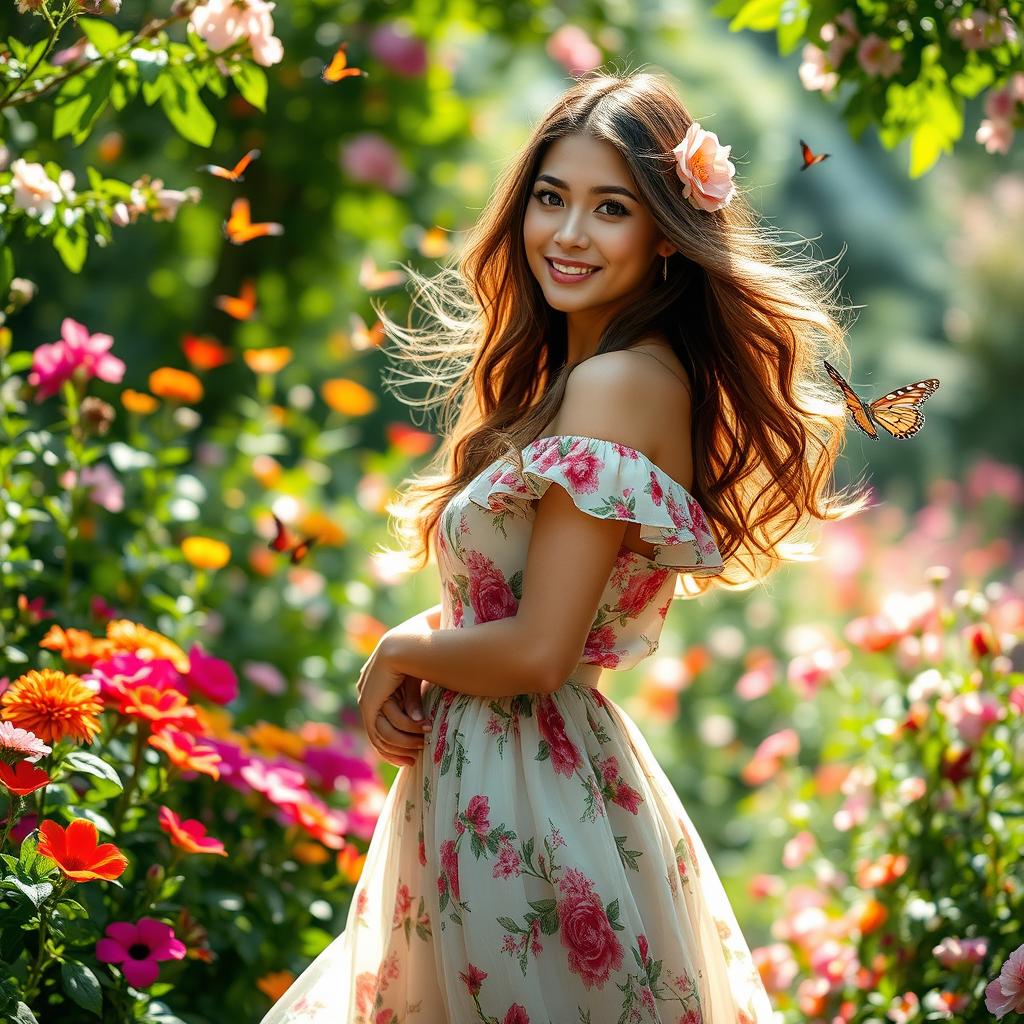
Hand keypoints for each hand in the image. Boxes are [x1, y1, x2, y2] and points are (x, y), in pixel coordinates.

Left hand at [356, 639, 431, 767]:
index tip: (411, 749)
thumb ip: (412, 702)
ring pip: (379, 735)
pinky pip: (380, 731)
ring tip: (421, 748)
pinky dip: (398, 740)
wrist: (407, 643)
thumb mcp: (413, 683)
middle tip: (413, 761)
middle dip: (395, 750)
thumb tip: (422, 724)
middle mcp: (366, 692)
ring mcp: (365, 698)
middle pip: (376, 732)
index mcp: (375, 683)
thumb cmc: (415, 655)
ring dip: (402, 744)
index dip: (395, 737)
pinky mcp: (368, 703)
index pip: (380, 718)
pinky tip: (415, 742)